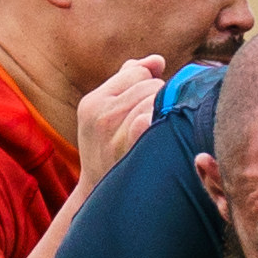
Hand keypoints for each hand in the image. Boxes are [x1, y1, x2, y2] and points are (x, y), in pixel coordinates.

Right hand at [73, 56, 167, 185]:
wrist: (100, 196)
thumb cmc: (110, 151)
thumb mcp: (107, 115)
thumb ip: (129, 81)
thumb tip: (158, 60)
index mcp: (92, 102)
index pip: (136, 71)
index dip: (149, 84)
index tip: (150, 103)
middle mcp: (99, 113)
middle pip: (149, 83)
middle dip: (160, 97)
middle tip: (158, 119)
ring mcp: (111, 131)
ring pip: (155, 98)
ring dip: (165, 111)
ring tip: (159, 129)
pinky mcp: (126, 147)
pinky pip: (149, 118)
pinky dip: (159, 121)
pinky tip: (161, 134)